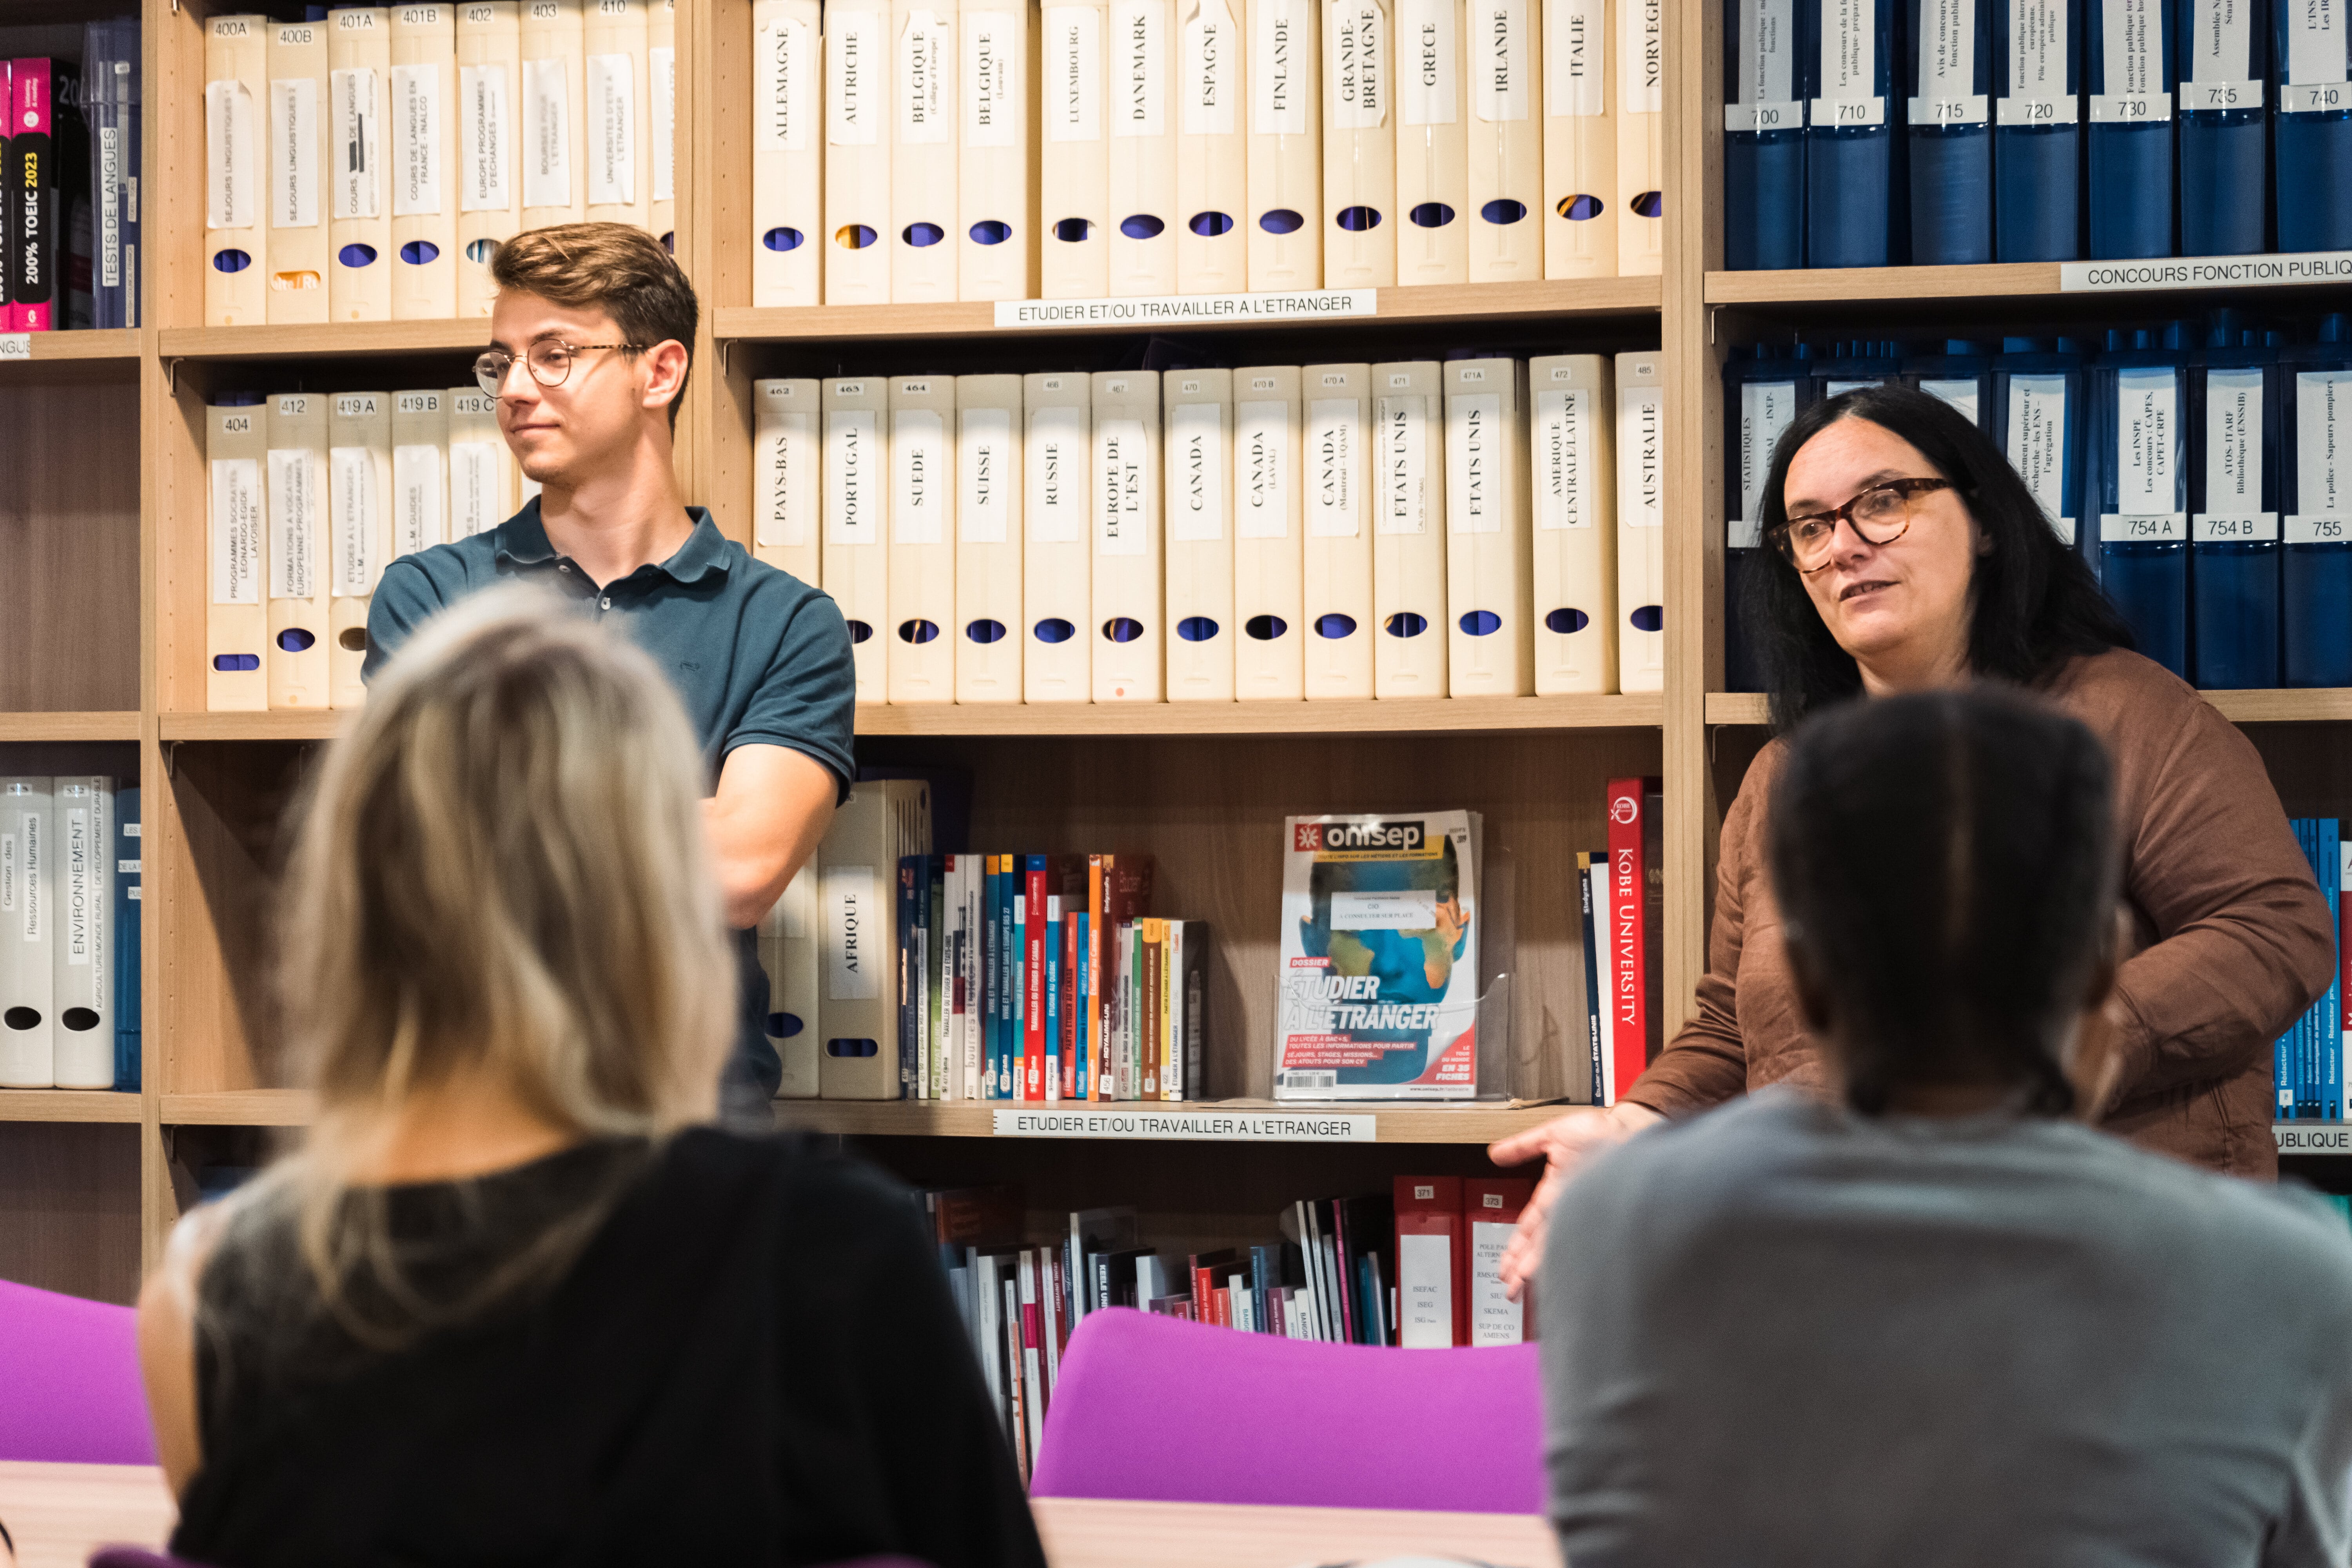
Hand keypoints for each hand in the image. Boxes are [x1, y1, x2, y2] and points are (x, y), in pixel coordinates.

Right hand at [1488, 1102, 1664, 1299]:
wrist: (1629, 1130)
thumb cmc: (1597, 1131)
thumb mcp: (1551, 1135)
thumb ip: (1522, 1146)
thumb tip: (1495, 1154)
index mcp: (1553, 1194)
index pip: (1528, 1228)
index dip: (1514, 1248)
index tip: (1505, 1267)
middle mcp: (1567, 1209)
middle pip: (1537, 1245)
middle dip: (1519, 1267)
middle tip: (1509, 1290)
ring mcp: (1581, 1215)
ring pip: (1552, 1248)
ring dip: (1534, 1268)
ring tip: (1521, 1287)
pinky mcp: (1594, 1217)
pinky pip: (1575, 1243)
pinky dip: (1562, 1258)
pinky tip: (1554, 1274)